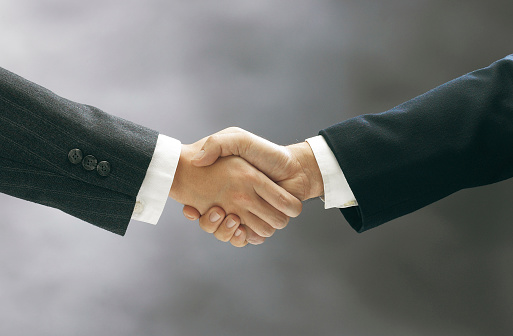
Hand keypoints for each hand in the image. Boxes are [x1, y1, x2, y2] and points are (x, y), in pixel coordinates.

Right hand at [182, 127, 323, 243]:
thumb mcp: (238, 139)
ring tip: (230, 217)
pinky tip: (241, 228)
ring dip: (226, 231)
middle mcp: (232, 203)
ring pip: (226, 234)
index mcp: (223, 187)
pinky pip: (246, 239)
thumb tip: (197, 161)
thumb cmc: (266, 152)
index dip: (191, 211)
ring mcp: (246, 216)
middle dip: (210, 223)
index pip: (196, 206)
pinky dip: (243, 237)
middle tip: (217, 211)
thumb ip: (217, 143)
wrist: (295, 168)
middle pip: (211, 225)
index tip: (191, 209)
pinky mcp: (260, 225)